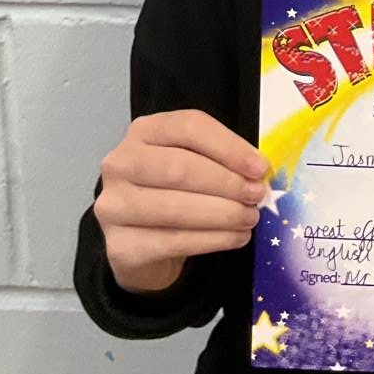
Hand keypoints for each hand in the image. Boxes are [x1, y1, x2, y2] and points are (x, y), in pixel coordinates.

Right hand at [94, 109, 269, 293]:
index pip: (189, 128)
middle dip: (227, 183)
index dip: (229, 147)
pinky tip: (236, 237)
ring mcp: (114, 205)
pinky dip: (213, 240)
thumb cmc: (173, 193)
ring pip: (175, 208)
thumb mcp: (193, 162)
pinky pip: (174, 241)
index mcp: (143, 132)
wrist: (140, 243)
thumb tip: (257, 173)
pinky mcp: (120, 245)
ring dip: (223, 214)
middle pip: (180, 168)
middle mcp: (120, 164)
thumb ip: (219, 159)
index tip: (259, 167)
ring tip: (249, 218)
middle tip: (256, 195)